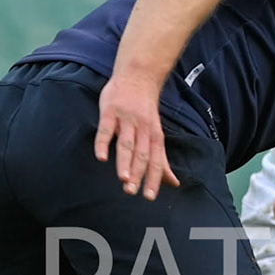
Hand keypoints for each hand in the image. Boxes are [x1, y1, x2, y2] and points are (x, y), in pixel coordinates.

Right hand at [94, 75, 180, 199]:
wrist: (138, 77)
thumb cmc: (145, 111)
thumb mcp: (156, 134)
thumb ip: (161, 159)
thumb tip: (173, 183)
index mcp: (154, 136)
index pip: (156, 161)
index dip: (154, 179)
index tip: (149, 197)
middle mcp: (143, 129)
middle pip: (142, 155)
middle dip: (138, 174)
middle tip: (132, 192)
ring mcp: (126, 120)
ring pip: (126, 144)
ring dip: (125, 162)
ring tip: (122, 179)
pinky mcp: (110, 111)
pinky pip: (106, 129)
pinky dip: (103, 143)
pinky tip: (101, 157)